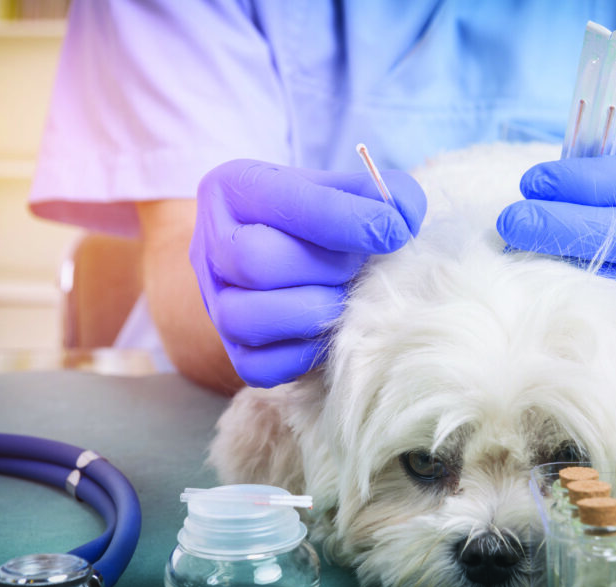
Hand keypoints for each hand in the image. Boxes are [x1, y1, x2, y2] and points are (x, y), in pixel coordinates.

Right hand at [191, 159, 425, 387]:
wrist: (283, 255)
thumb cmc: (317, 219)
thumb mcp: (339, 189)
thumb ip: (376, 194)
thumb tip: (405, 216)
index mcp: (233, 189)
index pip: (286, 203)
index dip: (347, 219)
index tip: (395, 230)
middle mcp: (210, 245)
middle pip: (256, 261)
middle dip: (325, 268)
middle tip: (358, 267)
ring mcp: (215, 304)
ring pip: (246, 318)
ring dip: (313, 312)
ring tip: (344, 298)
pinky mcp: (232, 352)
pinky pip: (258, 367)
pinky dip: (302, 355)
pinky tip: (328, 331)